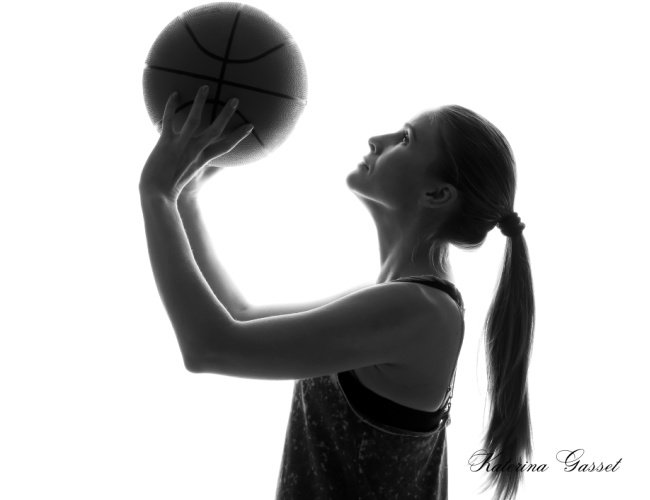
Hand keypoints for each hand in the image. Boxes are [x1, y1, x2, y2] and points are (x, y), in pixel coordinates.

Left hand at [139, 86, 253, 201]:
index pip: (227, 146)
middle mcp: (196, 150)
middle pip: (216, 129)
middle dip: (226, 114)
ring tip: (205, 86)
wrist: (157, 194)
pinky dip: (171, 106)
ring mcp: (181, 145)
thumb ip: (199, 166)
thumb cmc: (173, 187)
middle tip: (235, 100)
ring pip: (194, 120)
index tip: (250, 125)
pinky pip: (169, 119)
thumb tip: (204, 159)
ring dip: (200, 102)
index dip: (239, 136)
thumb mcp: (191, 177)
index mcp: (204, 159)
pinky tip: (174, 93)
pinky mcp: (166, 142)